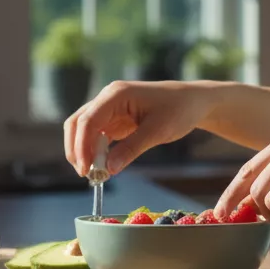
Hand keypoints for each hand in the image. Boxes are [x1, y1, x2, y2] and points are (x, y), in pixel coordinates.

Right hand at [64, 81, 215, 175]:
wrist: (192, 102)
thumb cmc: (178, 110)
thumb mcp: (158, 131)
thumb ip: (131, 149)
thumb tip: (109, 170)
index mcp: (116, 94)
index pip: (87, 120)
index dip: (81, 146)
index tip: (86, 170)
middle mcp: (107, 98)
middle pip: (78, 123)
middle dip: (76, 149)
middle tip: (86, 175)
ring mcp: (109, 108)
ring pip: (83, 129)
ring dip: (83, 151)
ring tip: (94, 174)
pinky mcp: (113, 119)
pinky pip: (96, 135)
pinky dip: (95, 151)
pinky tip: (102, 166)